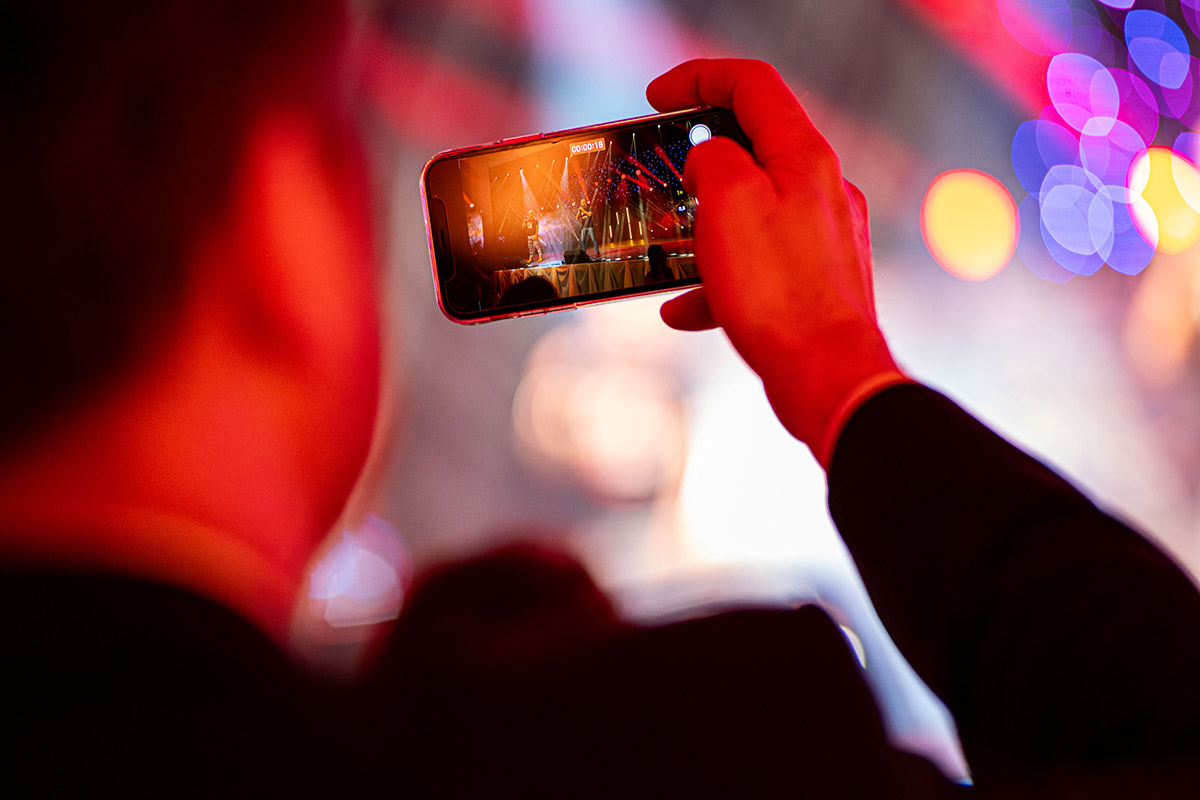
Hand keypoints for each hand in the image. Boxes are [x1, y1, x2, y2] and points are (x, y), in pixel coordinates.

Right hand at [646, 59, 907, 467]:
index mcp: (804, 156)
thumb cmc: (780, 292)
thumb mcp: (728, 202)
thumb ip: (712, 159)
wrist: (826, 376)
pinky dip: (717, 281)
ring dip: (703, 224)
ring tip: (668, 247)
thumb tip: (708, 158)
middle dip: (699, 157)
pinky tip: (683, 309)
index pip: (752, 85)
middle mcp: (822, 189)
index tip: (657, 96)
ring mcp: (823, 238)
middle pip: (754, 146)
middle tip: (661, 170)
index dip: (698, 77)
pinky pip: (758, 267)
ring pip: (752, 211)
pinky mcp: (816, 283)